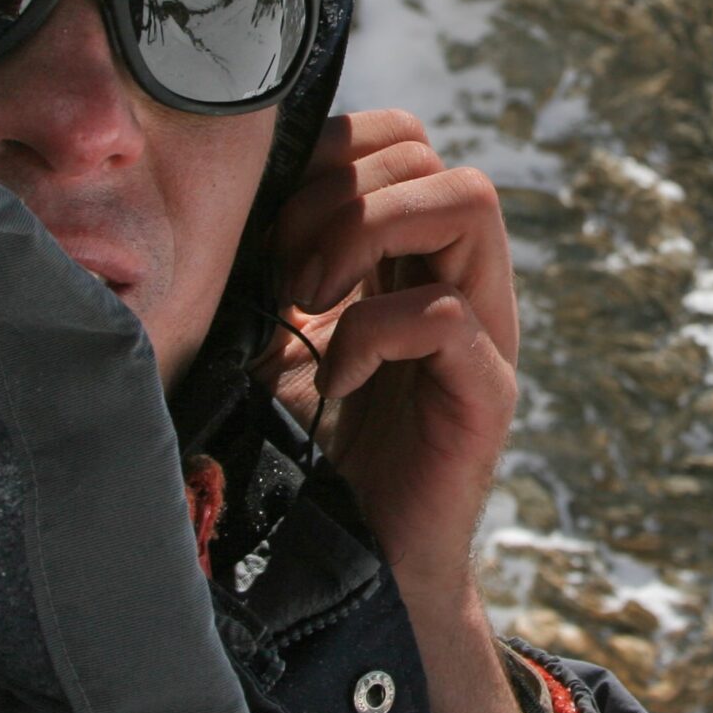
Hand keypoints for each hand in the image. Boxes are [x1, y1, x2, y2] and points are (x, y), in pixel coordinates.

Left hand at [267, 110, 522, 712]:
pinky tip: (333, 379)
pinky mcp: (485, 395)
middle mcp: (463, 280)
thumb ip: (282, 270)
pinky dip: (374, 332)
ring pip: (467, 201)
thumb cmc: (312, 456)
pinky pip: (448, 314)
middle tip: (286, 273)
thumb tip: (226, 203)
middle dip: (339, 195)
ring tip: (312, 300)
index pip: (403, 141)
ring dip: (367, 233)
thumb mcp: (283, 339)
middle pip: (433, 158)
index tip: (272, 229)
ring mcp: (485, 334)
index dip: (337, 153)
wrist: (358, 572)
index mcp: (414, 258)